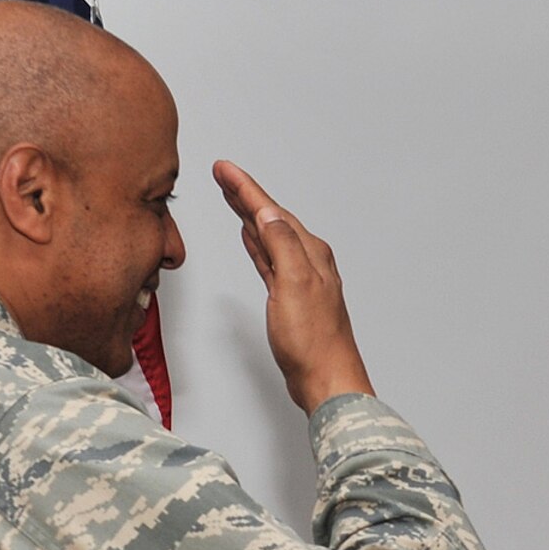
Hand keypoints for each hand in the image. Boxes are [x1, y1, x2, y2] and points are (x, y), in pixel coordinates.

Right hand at [212, 161, 373, 413]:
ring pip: (269, 238)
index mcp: (310, 253)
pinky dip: (258, 245)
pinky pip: (271, 260)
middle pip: (271, 219)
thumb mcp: (294, 284)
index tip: (224, 169)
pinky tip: (251, 238)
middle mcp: (308, 262)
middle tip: (222, 176)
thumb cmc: (313, 341)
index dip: (245, 188)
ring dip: (250, 218)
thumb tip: (268, 213)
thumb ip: (282, 245)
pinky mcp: (291, 299)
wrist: (326, 380)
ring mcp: (300, 280)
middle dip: (245, 196)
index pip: (271, 211)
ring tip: (232, 198)